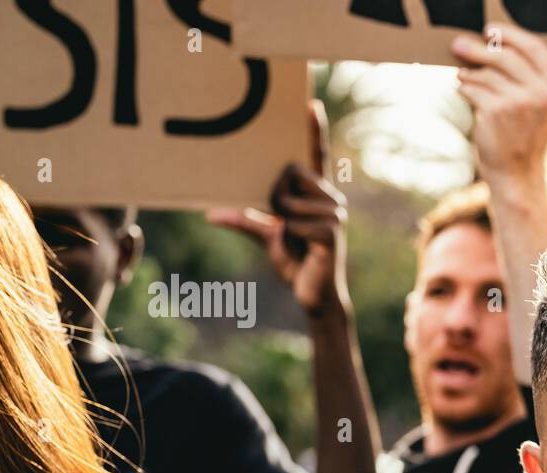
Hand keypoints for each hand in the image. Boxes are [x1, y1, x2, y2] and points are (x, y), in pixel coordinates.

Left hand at [207, 101, 349, 318]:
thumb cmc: (295, 261)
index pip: (316, 156)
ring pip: (288, 199)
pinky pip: (293, 222)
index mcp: (316, 194)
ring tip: (294, 238)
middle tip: (280, 220)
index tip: (310, 104)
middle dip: (276, 194)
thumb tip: (211, 214)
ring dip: (281, 221)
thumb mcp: (266, 236)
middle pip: (291, 172)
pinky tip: (302, 249)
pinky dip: (287, 237)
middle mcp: (330, 198)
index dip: (313, 131)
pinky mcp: (332, 231)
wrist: (313, 294)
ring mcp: (335, 214)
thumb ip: (246, 220)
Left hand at [451, 22, 546, 183]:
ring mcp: (520, 102)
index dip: (511, 35)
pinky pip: (472, 87)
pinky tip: (462, 90)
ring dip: (469, 72)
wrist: (519, 176)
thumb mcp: (540, 107)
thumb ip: (528, 77)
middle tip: (459, 45)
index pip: (535, 48)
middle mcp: (543, 93)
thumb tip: (492, 45)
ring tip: (462, 75)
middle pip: (506, 55)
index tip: (492, 31)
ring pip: (486, 72)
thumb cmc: (526, 139)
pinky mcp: (496, 111)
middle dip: (479, 48)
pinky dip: (463, 87)